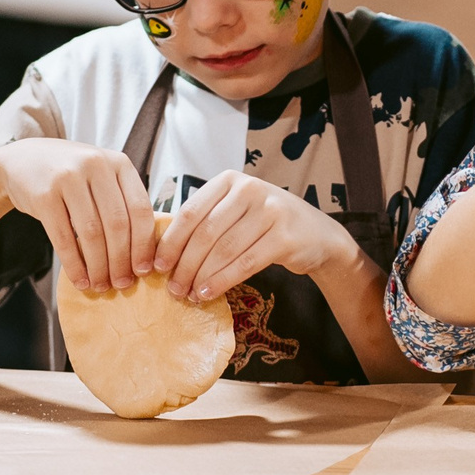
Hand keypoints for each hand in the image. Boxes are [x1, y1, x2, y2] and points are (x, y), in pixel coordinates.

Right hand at [0, 138, 156, 291]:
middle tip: (122, 284)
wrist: (23, 160)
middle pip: (117, 224)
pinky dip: (74, 264)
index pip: (140, 208)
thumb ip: (122, 202)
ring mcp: (68, 177)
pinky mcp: (43, 195)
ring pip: (91, 233)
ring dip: (99, 267)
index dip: (144, 244)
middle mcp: (96, 165)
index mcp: (119, 163)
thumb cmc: (71, 177)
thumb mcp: (101, 176)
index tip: (144, 270)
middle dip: (121, 261)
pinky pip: (63, 238)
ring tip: (101, 286)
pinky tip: (80, 280)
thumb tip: (142, 255)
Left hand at [156, 170, 355, 302]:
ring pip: (223, 250)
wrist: (318, 235)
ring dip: (201, 276)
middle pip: (205, 233)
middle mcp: (250, 190)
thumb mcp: (237, 211)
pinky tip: (209, 293)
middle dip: (184, 264)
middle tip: (173, 288)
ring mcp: (271, 211)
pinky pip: (244, 263)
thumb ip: (207, 220)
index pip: (191, 212)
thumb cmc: (267, 224)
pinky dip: (223, 281)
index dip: (171, 241)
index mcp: (230, 180)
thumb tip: (163, 250)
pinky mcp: (285, 237)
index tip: (157, 265)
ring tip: (189, 294)